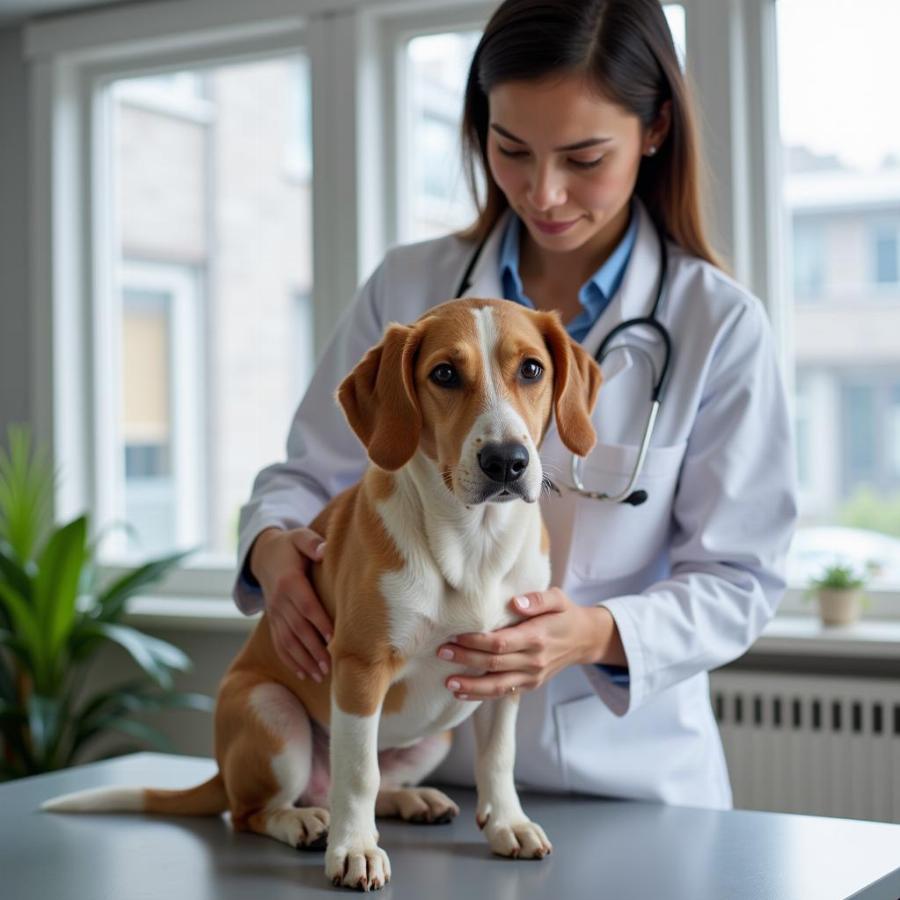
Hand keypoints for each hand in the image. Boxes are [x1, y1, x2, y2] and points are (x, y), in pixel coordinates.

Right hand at [249, 526, 333, 680]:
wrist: (264, 555)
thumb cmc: (290, 546)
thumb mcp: (299, 537)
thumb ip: (311, 542)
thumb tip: (323, 550)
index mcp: (289, 581)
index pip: (305, 605)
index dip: (319, 622)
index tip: (334, 638)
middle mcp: (279, 600)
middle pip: (297, 628)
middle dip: (313, 649)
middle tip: (330, 666)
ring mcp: (274, 613)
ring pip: (288, 640)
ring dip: (304, 660)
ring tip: (320, 675)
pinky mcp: (273, 621)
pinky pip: (279, 644)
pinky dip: (291, 660)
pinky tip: (304, 674)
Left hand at [436, 588, 623, 699]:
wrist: (585, 639)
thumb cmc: (565, 614)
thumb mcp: (558, 599)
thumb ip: (538, 599)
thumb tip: (515, 603)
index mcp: (537, 637)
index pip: (500, 643)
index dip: (476, 641)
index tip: (456, 635)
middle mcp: (534, 660)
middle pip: (493, 663)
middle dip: (465, 658)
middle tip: (442, 651)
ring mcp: (532, 676)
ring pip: (496, 686)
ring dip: (470, 685)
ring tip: (448, 681)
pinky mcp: (530, 685)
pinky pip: (503, 693)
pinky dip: (480, 695)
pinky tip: (461, 692)